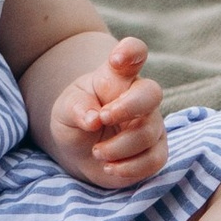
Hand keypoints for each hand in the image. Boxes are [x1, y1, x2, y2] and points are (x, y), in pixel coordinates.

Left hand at [43, 38, 168, 189]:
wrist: (81, 149)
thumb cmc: (77, 119)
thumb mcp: (65, 109)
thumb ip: (76, 107)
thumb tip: (93, 119)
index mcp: (117, 77)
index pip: (134, 53)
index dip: (131, 52)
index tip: (117, 59)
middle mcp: (139, 96)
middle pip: (151, 94)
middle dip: (128, 108)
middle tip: (103, 118)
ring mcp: (151, 123)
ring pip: (148, 133)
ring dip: (118, 147)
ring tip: (96, 152)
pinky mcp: (155, 150)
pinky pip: (154, 160)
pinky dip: (130, 168)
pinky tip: (110, 168)